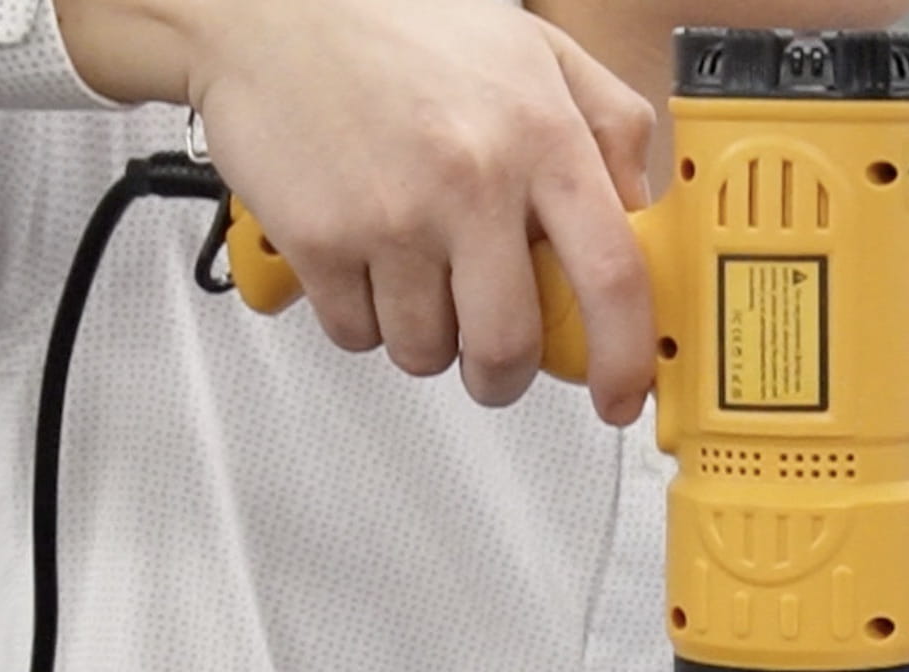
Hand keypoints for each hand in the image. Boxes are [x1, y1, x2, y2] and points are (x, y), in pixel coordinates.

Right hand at [55, 0, 656, 421]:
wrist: (270, 8)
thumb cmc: (400, 22)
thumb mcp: (533, 47)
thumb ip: (605, 120)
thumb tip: (637, 206)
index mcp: (542, 136)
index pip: (612, 276)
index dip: (624, 358)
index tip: (619, 396)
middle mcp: (473, 181)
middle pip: (507, 345)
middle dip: (502, 374)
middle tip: (494, 360)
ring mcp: (393, 217)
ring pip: (427, 351)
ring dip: (427, 340)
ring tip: (416, 279)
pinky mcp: (321, 242)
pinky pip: (357, 333)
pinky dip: (363, 319)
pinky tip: (365, 262)